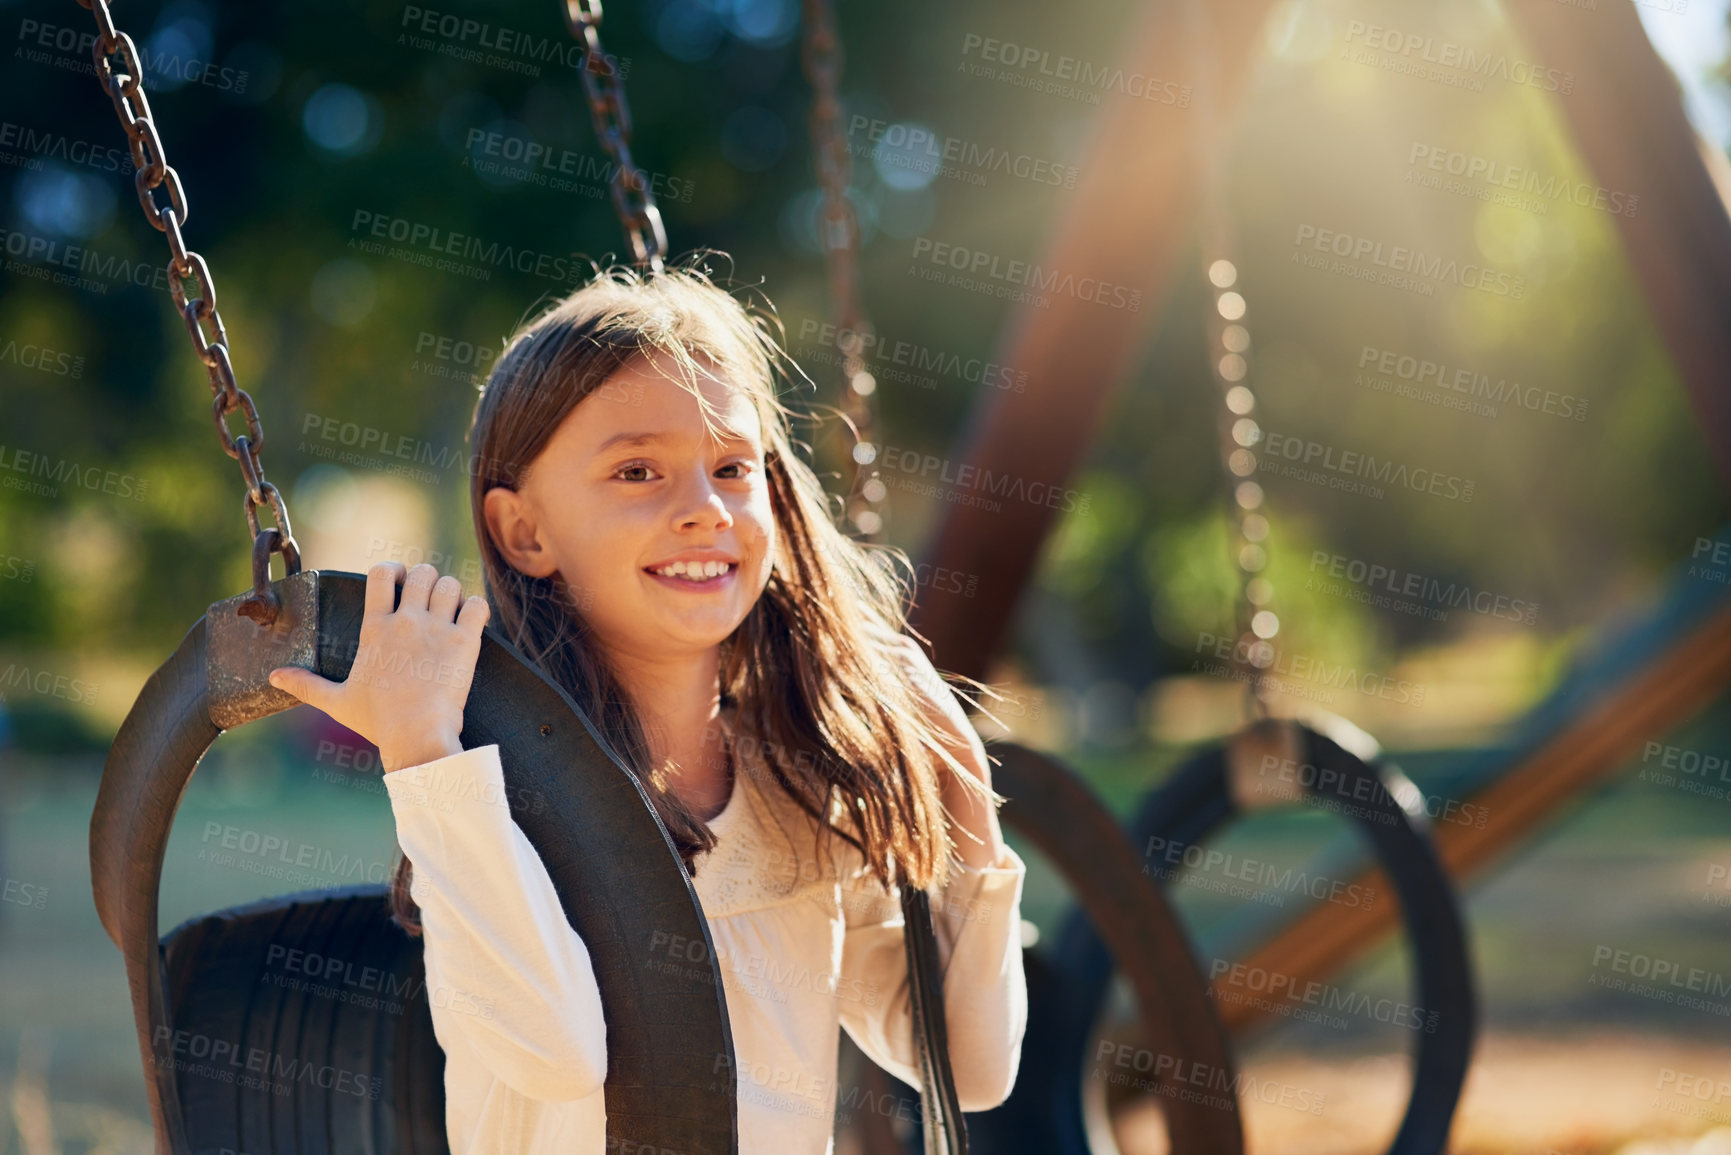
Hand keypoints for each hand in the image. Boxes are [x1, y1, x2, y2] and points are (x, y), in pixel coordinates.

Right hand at [267, 562, 490, 772]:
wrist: (417, 736)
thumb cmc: (378, 721)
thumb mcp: (337, 701)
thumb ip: (306, 684)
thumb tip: (274, 677)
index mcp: (375, 629)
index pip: (381, 573)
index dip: (393, 569)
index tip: (399, 582)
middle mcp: (406, 622)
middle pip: (422, 572)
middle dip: (427, 580)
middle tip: (429, 599)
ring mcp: (437, 630)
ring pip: (450, 584)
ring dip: (452, 593)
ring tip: (451, 610)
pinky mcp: (464, 643)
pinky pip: (478, 605)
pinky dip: (477, 608)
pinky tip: (472, 621)